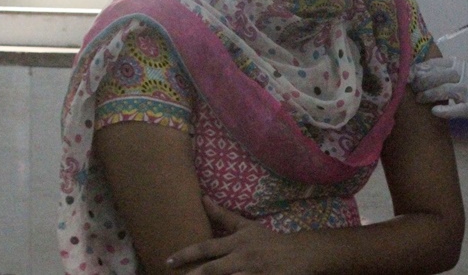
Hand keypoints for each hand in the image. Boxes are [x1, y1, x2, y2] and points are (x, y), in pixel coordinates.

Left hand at [166, 197, 316, 274]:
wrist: (299, 254)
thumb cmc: (268, 240)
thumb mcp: (247, 227)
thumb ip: (224, 216)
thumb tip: (202, 199)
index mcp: (237, 243)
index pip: (207, 248)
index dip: (186, 254)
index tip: (168, 260)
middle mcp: (242, 258)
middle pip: (212, 270)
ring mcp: (253, 274)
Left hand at [410, 57, 467, 127]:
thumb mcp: (466, 70)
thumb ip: (447, 71)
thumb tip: (420, 73)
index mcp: (459, 64)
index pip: (433, 64)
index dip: (418, 70)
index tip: (406, 76)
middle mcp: (462, 74)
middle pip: (435, 76)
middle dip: (419, 83)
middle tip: (411, 89)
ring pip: (442, 90)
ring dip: (427, 95)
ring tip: (419, 99)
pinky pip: (455, 108)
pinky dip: (443, 110)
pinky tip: (434, 111)